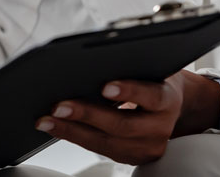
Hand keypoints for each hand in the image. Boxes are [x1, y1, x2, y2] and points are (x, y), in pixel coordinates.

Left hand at [33, 71, 219, 164]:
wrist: (171, 104)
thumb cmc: (152, 77)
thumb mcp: (148, 65)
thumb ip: (129, 64)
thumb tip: (89, 61)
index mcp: (168, 99)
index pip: (152, 96)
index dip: (129, 92)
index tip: (105, 86)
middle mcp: (160, 128)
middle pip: (123, 126)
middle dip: (87, 115)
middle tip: (60, 106)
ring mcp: (147, 147)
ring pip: (107, 145)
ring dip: (73, 132)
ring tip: (48, 120)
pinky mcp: (132, 157)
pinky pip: (101, 150)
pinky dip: (76, 137)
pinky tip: (57, 127)